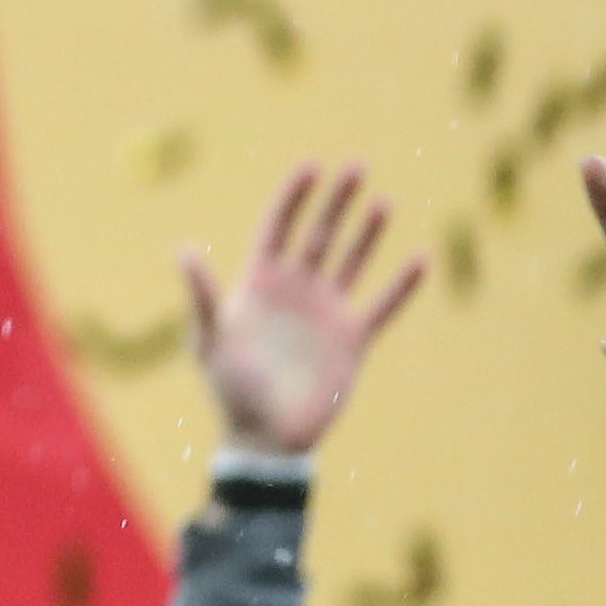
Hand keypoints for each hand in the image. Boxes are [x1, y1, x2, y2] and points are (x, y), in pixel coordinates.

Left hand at [184, 158, 426, 458]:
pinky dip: (403, 285)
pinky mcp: (354, 338)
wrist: (267, 439)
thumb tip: (184, 251)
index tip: (311, 167)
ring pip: (353, 260)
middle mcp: (297, 290)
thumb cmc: (231, 391)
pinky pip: (384, 305)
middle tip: (357, 166)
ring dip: (368, 233)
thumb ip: (204, 296)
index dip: (294, 197)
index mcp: (261, 283)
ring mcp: (328, 312)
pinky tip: (421, 258)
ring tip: (383, 201)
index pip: (279, 227)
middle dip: (338, 201)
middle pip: (320, 233)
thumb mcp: (211, 341)